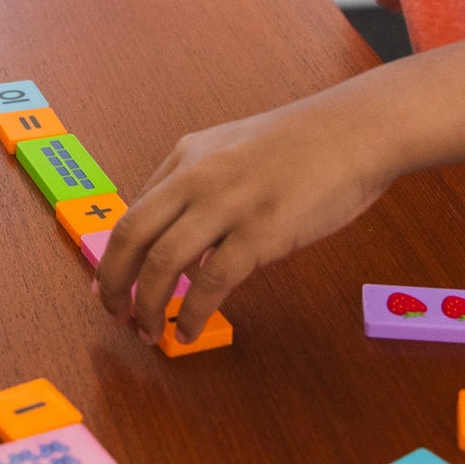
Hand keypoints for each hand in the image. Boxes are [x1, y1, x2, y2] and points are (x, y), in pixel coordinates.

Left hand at [94, 83, 397, 344]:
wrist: (355, 131)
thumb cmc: (303, 145)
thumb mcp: (233, 149)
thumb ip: (201, 185)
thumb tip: (177, 237)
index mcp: (186, 157)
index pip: (133, 212)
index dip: (115, 257)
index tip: (109, 285)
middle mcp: (196, 177)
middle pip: (132, 236)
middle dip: (113, 284)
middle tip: (114, 314)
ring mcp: (227, 203)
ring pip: (163, 263)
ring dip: (147, 305)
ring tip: (148, 332)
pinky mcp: (260, 231)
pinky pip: (211, 282)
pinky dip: (192, 313)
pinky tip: (189, 330)